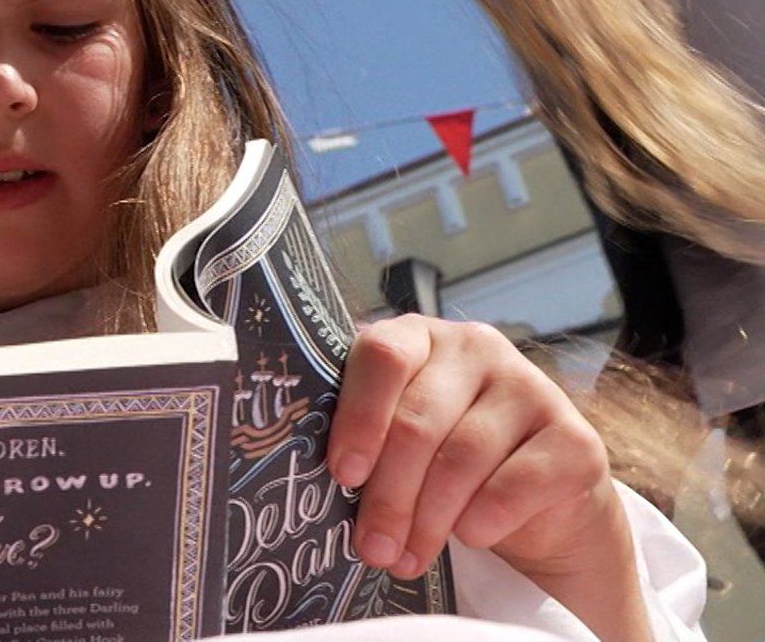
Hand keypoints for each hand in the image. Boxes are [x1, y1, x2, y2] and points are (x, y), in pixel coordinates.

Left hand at [331, 317, 651, 640]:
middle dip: (388, 495)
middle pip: (418, 421)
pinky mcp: (576, 438)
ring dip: (427, 519)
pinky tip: (469, 536)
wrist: (537, 499)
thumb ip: (367, 441)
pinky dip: (483, 521)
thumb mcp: (399, 440)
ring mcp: (531, 387)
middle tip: (371, 546)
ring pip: (461, 459)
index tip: (343, 474)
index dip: (359, 417)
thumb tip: (318, 487)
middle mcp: (477, 347)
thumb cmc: (445, 461)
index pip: (382, 356)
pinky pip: (514, 486)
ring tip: (405, 557)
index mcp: (420, 337)